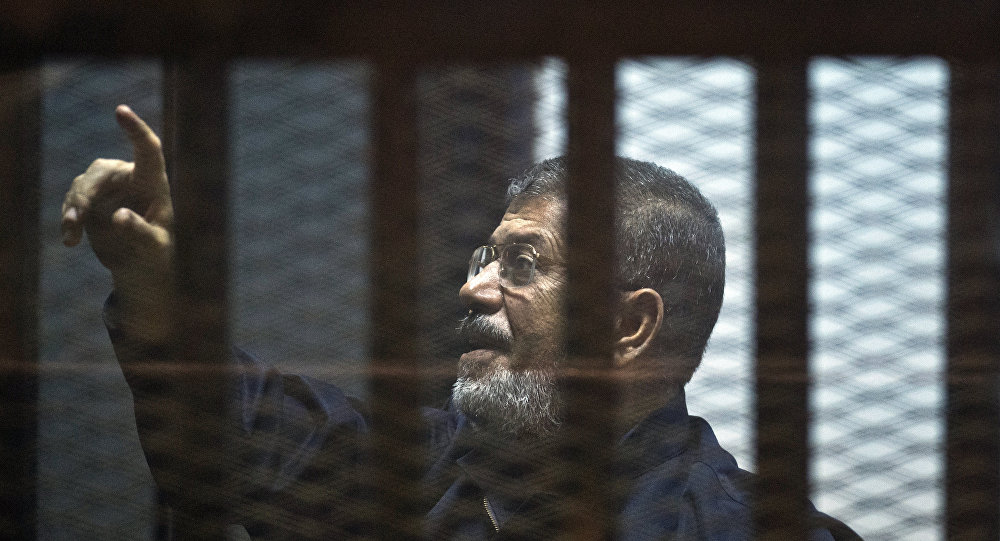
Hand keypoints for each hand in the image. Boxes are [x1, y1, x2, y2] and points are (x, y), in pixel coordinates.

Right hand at [62, 105, 174, 341]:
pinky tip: (70, 240)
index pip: (148, 149)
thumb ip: (139, 232)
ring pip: (83, 183)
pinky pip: (73, 199)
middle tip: (76, 218)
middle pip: (102, 170)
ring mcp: (109, 186)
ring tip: (72, 234)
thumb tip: (118, 216)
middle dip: (86, 192)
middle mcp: (131, 178)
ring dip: (74, 207)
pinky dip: (69, 217)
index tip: (121, 110)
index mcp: (155, 183)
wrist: (141, 265)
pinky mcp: (91, 198)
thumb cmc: (157, 253)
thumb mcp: (154, 247)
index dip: (135, 129)